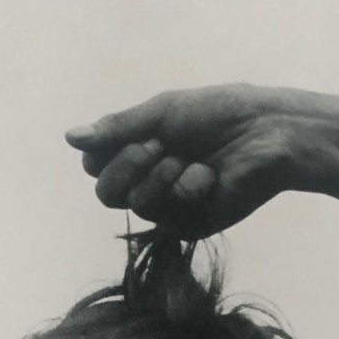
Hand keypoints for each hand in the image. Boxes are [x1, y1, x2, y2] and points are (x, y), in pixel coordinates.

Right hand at [66, 84, 301, 236]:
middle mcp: (148, 181)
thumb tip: (69, 137)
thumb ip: (116, 128)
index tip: (135, 134)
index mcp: (139, 153)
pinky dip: (188, 187)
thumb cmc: (221, 115)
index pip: (95, 166)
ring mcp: (167, 206)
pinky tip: (212, 177)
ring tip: (191, 160)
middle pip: (105, 192)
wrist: (270, 134)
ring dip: (160, 175)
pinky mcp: (188, 225)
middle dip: (128, 165)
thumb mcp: (163, 113)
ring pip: (134, 202)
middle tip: (159, 146)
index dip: (106, 153)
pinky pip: (166, 213)